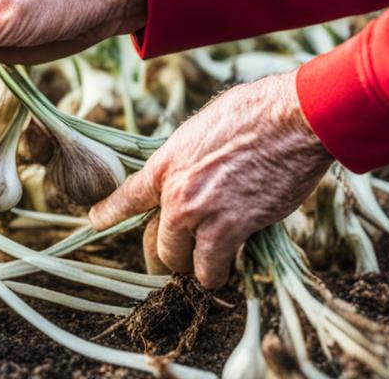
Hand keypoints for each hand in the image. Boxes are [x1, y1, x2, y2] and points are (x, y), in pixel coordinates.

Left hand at [88, 70, 333, 288]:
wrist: (293, 118)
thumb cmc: (257, 113)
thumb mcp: (203, 128)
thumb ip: (188, 157)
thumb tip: (190, 168)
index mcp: (166, 162)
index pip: (127, 196)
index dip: (108, 212)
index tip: (95, 221)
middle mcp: (174, 191)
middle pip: (153, 240)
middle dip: (165, 253)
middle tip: (178, 258)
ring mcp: (199, 212)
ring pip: (179, 260)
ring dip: (193, 266)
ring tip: (208, 267)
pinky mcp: (230, 229)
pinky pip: (211, 269)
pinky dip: (218, 275)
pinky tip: (227, 272)